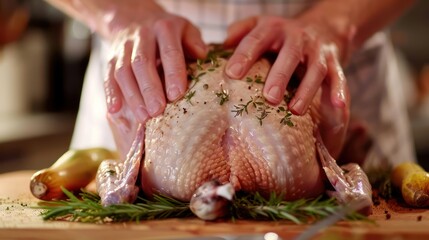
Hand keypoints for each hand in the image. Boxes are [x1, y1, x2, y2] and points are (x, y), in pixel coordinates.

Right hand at [103, 2, 206, 122]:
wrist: (135, 18)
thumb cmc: (168, 32)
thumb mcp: (186, 29)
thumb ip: (194, 42)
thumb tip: (201, 54)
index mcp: (164, 29)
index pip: (169, 52)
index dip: (172, 73)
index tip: (176, 95)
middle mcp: (142, 36)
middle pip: (142, 63)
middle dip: (150, 89)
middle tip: (157, 111)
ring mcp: (123, 47)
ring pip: (123, 72)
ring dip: (133, 96)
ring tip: (143, 117)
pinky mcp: (111, 58)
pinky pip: (108, 76)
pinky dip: (111, 94)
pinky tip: (115, 111)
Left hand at [224, 16, 348, 115]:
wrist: (324, 26)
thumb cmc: (281, 35)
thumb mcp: (259, 25)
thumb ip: (240, 32)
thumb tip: (220, 46)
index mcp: (273, 29)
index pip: (256, 40)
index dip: (244, 55)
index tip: (232, 74)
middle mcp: (297, 37)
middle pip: (289, 55)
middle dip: (280, 76)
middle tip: (269, 98)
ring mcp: (318, 51)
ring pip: (314, 70)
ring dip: (306, 90)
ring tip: (295, 110)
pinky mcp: (335, 63)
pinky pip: (339, 77)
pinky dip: (339, 92)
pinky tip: (336, 106)